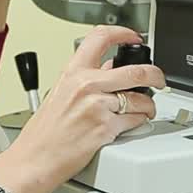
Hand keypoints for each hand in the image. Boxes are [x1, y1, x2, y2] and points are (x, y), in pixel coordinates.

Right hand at [0, 25, 164, 192]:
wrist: (34, 159)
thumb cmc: (43, 133)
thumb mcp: (59, 93)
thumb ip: (86, 78)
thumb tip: (110, 69)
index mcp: (73, 72)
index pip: (101, 37)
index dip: (124, 33)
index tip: (135, 37)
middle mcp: (87, 85)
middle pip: (136, 70)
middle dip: (155, 75)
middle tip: (158, 79)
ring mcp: (98, 106)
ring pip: (141, 99)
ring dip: (148, 106)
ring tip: (144, 110)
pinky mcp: (106, 128)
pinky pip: (136, 120)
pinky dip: (139, 122)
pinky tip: (132, 124)